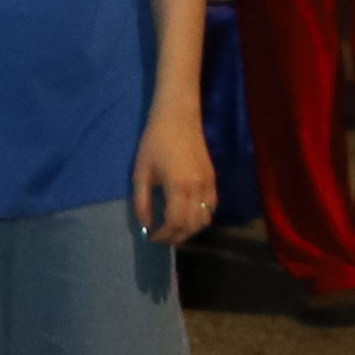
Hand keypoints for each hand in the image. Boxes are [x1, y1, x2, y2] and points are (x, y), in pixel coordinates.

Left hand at [131, 96, 213, 242]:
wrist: (179, 115)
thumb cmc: (155, 140)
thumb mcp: (142, 171)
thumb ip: (142, 201)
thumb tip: (145, 225)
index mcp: (179, 186)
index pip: (175, 222)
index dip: (164, 235)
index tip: (152, 237)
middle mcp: (198, 188)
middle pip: (193, 225)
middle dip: (177, 236)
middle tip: (162, 238)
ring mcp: (209, 183)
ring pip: (206, 219)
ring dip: (191, 230)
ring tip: (175, 231)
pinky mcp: (213, 178)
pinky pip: (212, 207)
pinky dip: (202, 218)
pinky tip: (188, 216)